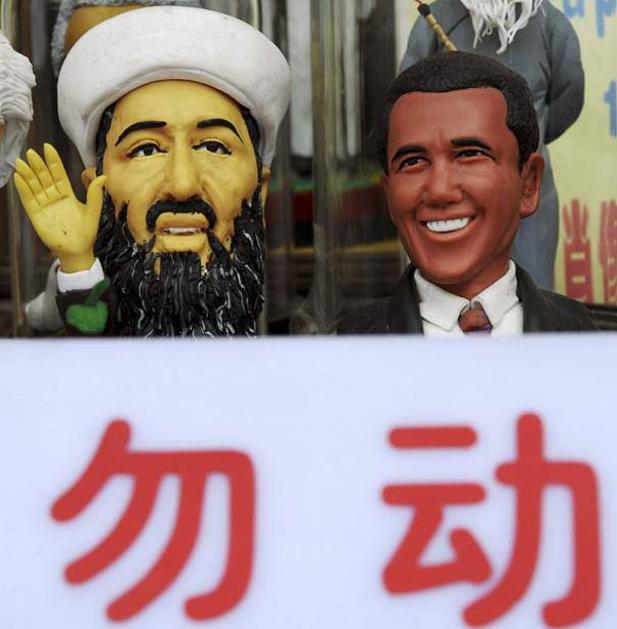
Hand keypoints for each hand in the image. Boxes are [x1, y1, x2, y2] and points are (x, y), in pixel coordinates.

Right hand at [14, 143, 105, 272]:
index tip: (48, 147)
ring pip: (34, 186)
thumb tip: (104, 176)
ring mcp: (44, 205)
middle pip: (44, 177)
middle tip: (32, 152)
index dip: (53, 161)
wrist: (78, 251)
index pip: (59, 174)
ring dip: (27, 174)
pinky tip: (18, 177)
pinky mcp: (36, 215)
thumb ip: (95, 194)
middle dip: (38, 165)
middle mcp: (54, 197)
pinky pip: (28, 199)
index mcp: (67, 194)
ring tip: (21, 161)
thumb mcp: (93, 211)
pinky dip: (23, 189)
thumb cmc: (87, 232)